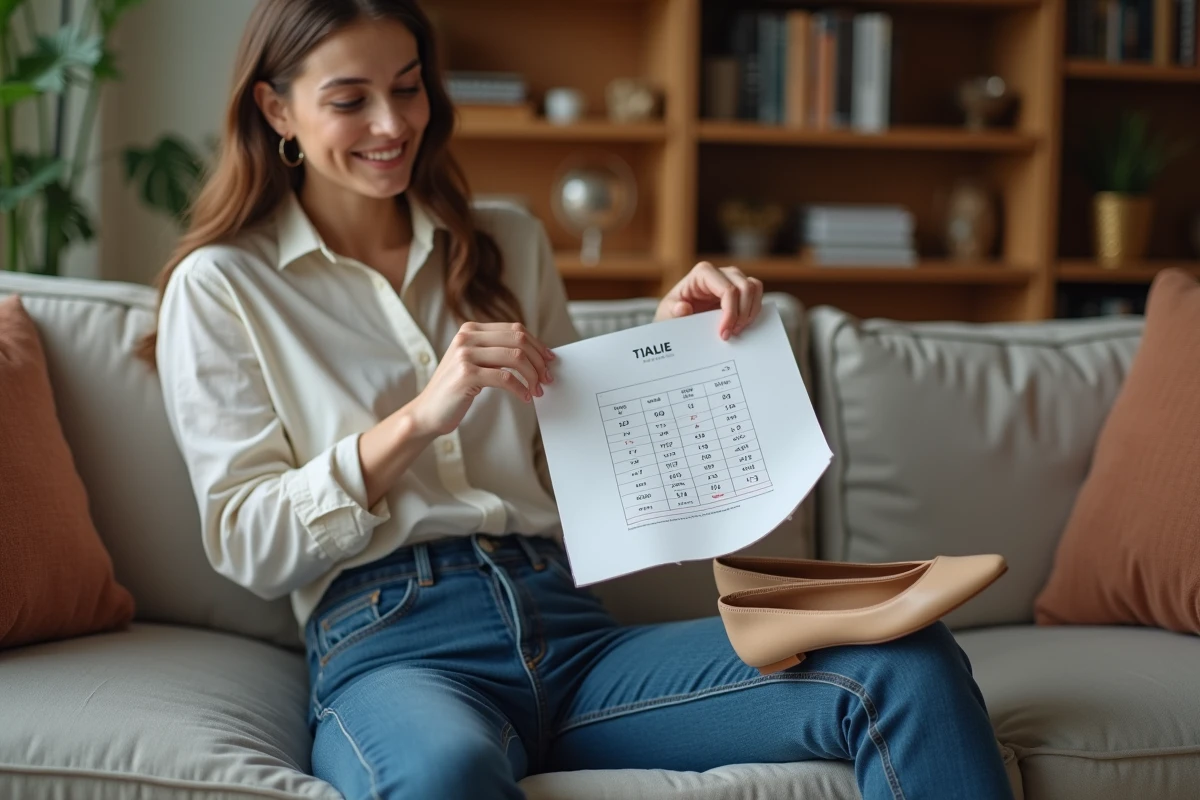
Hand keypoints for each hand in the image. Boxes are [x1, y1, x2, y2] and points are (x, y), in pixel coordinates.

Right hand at [407, 322, 555, 437]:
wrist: (428, 411)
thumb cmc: (456, 389)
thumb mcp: (474, 362)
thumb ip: (497, 352)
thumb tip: (537, 355)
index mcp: (471, 330)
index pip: (515, 329)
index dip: (537, 345)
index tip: (549, 360)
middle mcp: (466, 337)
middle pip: (518, 340)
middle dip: (538, 360)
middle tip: (546, 379)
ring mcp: (465, 354)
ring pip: (515, 357)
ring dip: (532, 376)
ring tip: (536, 390)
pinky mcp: (466, 374)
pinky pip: (505, 378)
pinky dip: (520, 388)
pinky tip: (524, 397)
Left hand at [654, 262, 763, 339]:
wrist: (677, 316)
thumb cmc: (672, 311)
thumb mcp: (666, 314)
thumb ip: (673, 311)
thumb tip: (683, 308)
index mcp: (702, 273)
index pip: (728, 290)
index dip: (731, 313)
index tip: (723, 333)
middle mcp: (721, 272)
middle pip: (745, 287)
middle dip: (742, 314)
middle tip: (731, 334)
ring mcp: (732, 278)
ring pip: (754, 287)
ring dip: (750, 312)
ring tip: (737, 330)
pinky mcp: (740, 289)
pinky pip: (756, 294)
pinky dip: (753, 310)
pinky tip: (741, 325)